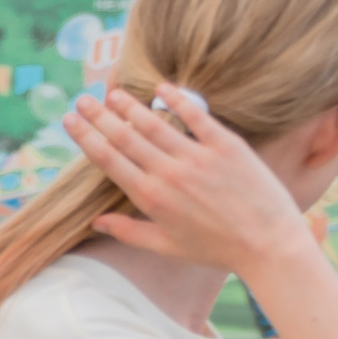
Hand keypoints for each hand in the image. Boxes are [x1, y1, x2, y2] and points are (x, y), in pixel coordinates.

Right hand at [64, 84, 315, 274]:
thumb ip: (129, 232)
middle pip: (124, 137)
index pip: (108, 160)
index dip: (85, 137)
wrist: (268, 244)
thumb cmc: (217, 250)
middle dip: (99, 116)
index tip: (70, 121)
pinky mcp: (226, 146)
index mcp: (150, 198)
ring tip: (113, 92)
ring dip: (130, 106)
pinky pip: (197, 117)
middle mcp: (169, 173)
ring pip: (155, 124)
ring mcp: (198, 156)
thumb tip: (95, 222)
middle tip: (82, 99)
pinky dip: (178, 101)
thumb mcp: (167, 247)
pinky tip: (162, 88)